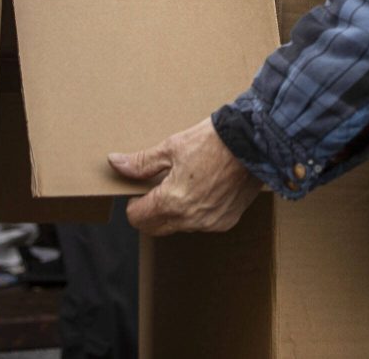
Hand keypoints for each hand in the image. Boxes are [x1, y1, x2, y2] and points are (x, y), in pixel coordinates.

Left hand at [109, 117, 262, 235]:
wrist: (252, 142)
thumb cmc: (212, 141)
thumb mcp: (171, 147)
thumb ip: (141, 162)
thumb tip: (116, 163)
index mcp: (173, 201)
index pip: (138, 218)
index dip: (134, 203)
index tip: (140, 189)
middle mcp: (191, 219)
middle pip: (156, 227)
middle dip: (151, 211)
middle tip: (158, 187)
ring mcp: (210, 223)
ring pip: (179, 225)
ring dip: (175, 211)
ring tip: (185, 182)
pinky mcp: (227, 221)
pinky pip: (202, 223)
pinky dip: (197, 210)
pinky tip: (205, 187)